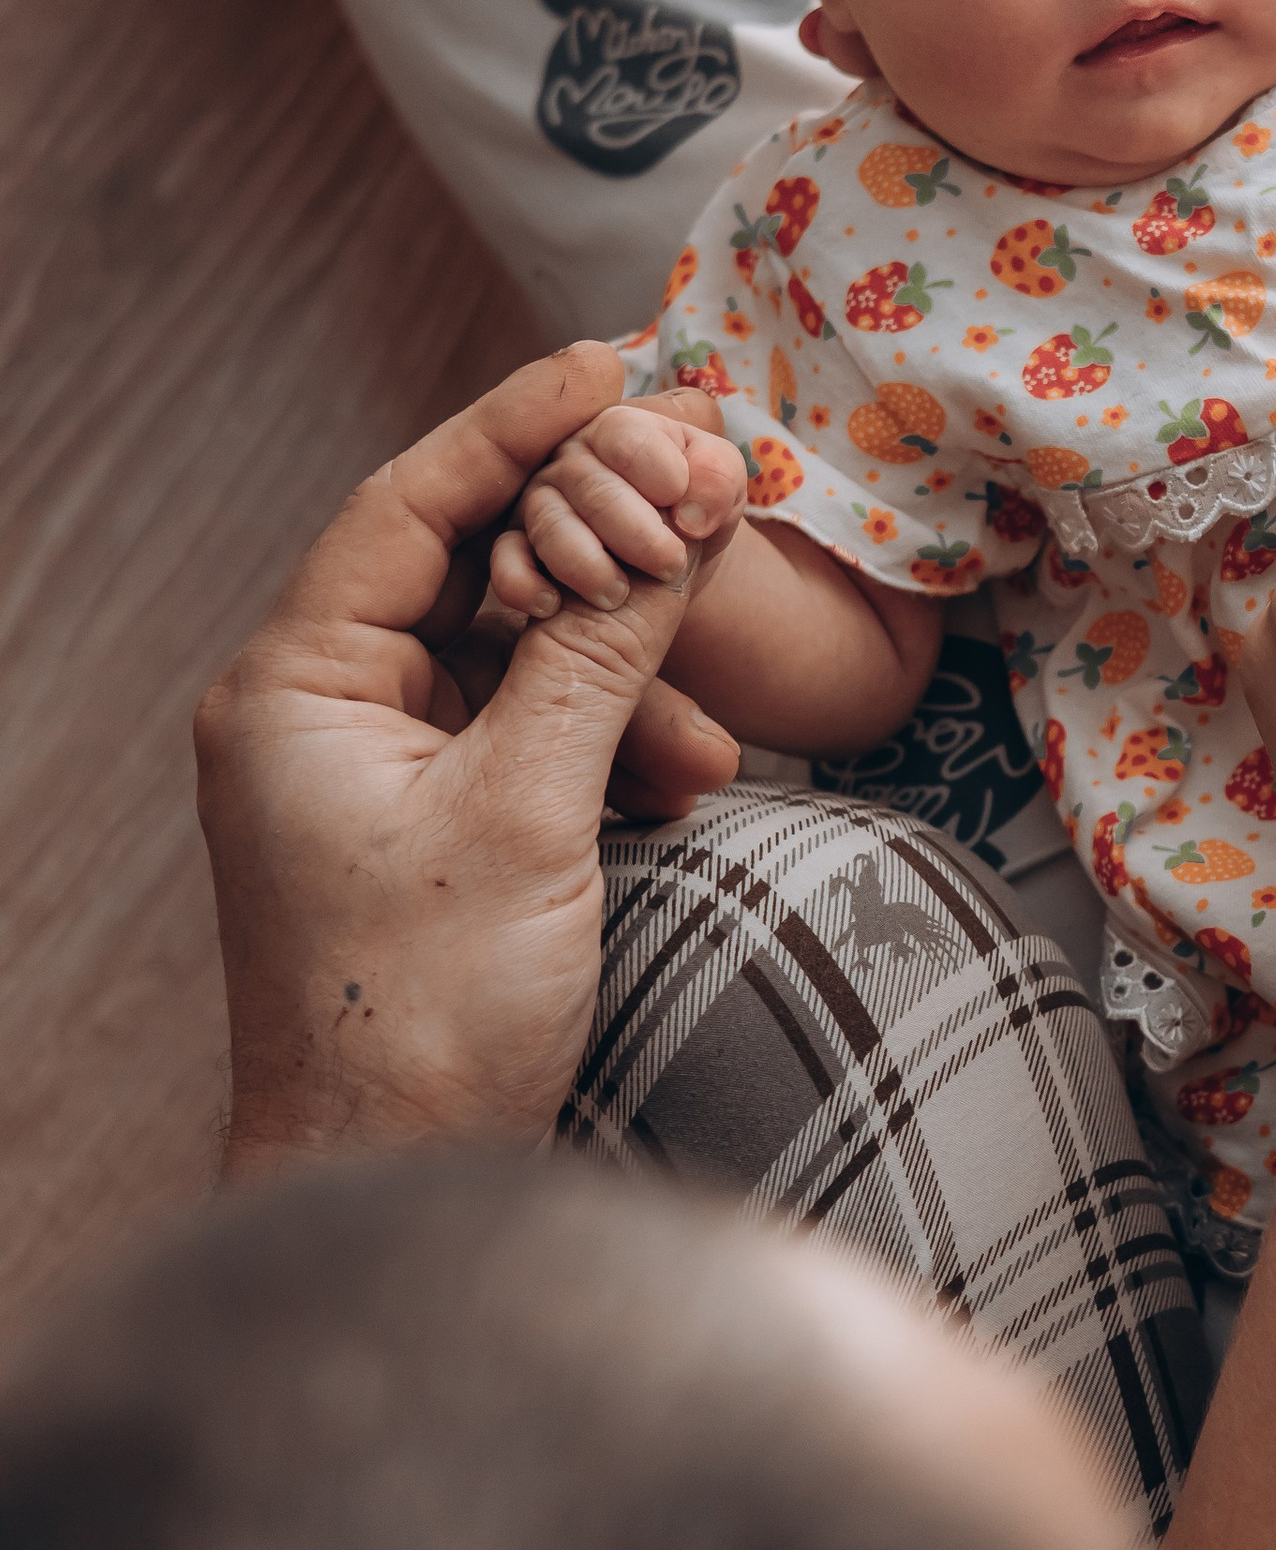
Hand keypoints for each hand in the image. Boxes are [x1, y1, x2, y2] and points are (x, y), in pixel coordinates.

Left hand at [195, 344, 745, 1173]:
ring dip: (619, 667)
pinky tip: (677, 781)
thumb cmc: (424, 1018)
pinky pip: (522, 732)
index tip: (619, 366)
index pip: (412, 502)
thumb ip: (604, 649)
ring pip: (511, 654)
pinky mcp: (425, 827)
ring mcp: (368, 771)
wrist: (393, 1183)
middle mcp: (317, 711)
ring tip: (706, 728)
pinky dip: (605, 738)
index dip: (518, 424)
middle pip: (469, 566)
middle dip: (596, 548)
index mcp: (295, 687)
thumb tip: (675, 504)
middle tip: (706, 500)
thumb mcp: (533, 811)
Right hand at [489, 390, 747, 620]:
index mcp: (620, 431)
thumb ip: (718, 478)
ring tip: (619, 595)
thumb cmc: (692, 514)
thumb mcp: (721, 493)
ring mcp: (537, 502)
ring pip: (548, 523)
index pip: (625, 433)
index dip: (657, 469)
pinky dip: (524, 584)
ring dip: (587, 564)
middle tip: (670, 565)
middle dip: (635, 531)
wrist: (666, 566)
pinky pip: (505, 561)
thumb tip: (691, 511)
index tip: (683, 507)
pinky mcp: (514, 547)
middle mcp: (570, 459)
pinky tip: (554, 605)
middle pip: (589, 484)